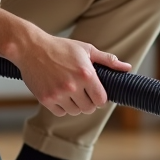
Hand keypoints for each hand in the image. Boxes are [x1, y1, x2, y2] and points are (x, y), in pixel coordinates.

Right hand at [15, 33, 130, 116]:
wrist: (31, 48)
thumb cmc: (60, 47)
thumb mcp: (86, 49)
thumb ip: (108, 60)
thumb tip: (127, 68)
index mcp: (86, 74)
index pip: (101, 100)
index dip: (100, 98)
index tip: (96, 94)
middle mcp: (73, 86)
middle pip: (89, 108)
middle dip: (88, 102)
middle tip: (83, 92)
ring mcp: (58, 94)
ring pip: (75, 112)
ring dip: (75, 105)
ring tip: (71, 92)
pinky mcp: (45, 99)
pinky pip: (60, 112)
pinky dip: (62, 107)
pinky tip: (60, 94)